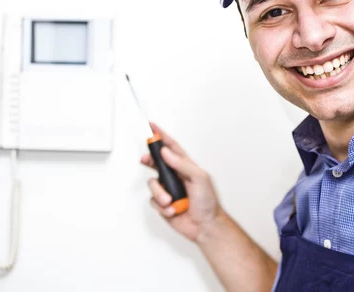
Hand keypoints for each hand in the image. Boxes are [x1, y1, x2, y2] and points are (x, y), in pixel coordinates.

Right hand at [141, 123, 222, 242]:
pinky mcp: (163, 204)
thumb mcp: (199, 178)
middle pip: (156, 162)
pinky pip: (153, 201)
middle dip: (149, 160)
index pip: (171, 147)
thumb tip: (166, 152)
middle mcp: (175, 176)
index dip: (161, 135)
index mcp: (186, 166)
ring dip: (160, 194)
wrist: (205, 227)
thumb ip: (182, 164)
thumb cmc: (208, 202)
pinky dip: (162, 206)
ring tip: (170, 201)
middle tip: (145, 159)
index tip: (151, 126)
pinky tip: (173, 210)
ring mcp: (169, 190)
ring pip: (152, 184)